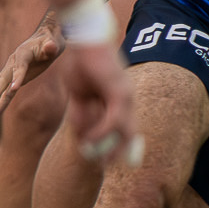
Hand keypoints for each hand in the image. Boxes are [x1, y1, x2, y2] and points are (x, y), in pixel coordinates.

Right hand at [0, 20, 63, 116]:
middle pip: (3, 79)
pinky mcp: (14, 78)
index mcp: (22, 54)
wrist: (44, 39)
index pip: (19, 67)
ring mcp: (12, 71)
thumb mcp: (54, 42)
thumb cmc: (51, 41)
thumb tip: (50, 47)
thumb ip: (51, 46)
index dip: (17, 77)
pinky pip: (5, 91)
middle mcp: (13, 63)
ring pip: (0, 86)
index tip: (14, 89)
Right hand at [56, 40, 143, 167]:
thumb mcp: (78, 92)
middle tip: (106, 168)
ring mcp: (125, 96)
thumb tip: (79, 131)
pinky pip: (114, 120)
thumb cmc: (81, 61)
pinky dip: (102, 133)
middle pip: (130, 132)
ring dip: (109, 148)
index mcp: (118, 98)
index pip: (123, 127)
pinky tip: (88, 141)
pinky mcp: (119, 93)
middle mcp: (126, 99)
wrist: (85, 40)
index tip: (108, 160)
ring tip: (94, 159)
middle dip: (120, 153)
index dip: (119, 145)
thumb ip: (80, 111)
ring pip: (124, 130)